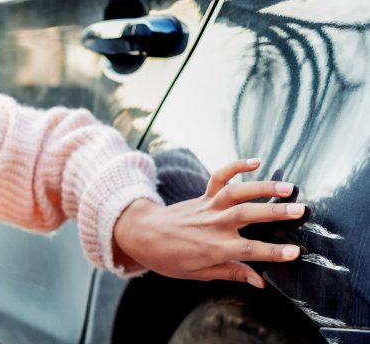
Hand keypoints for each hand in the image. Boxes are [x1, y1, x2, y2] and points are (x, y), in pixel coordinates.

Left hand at [113, 158, 303, 288]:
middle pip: (247, 216)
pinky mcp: (203, 196)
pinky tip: (256, 161)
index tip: (295, 252)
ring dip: (262, 188)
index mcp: (213, 248)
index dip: (272, 252)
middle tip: (301, 211)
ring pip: (237, 193)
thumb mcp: (198, 274)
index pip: (248, 250)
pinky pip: (219, 177)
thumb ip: (231, 273)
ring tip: (288, 187)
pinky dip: (235, 166)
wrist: (142, 235)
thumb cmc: (170, 258)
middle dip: (274, 213)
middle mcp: (213, 225)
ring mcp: (208, 207)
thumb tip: (260, 282)